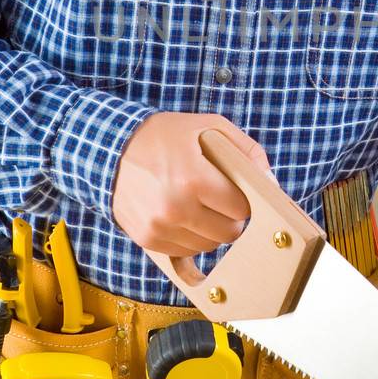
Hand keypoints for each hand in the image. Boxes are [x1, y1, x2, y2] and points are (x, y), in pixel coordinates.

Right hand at [111, 112, 273, 255]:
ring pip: (209, 246)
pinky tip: (183, 216)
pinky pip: (185, 252)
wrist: (107, 149)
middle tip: (220, 200)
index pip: (242, 208)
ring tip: (198, 205)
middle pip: (229, 232)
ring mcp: (159, 227)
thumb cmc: (161, 136)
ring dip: (211, 229)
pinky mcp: (147, 239)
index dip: (243, 199)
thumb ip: (245, 151)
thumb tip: (270, 182)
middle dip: (231, 217)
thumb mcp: (208, 127)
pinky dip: (190, 238)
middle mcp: (176, 208)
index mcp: (194, 179)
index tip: (234, 189)